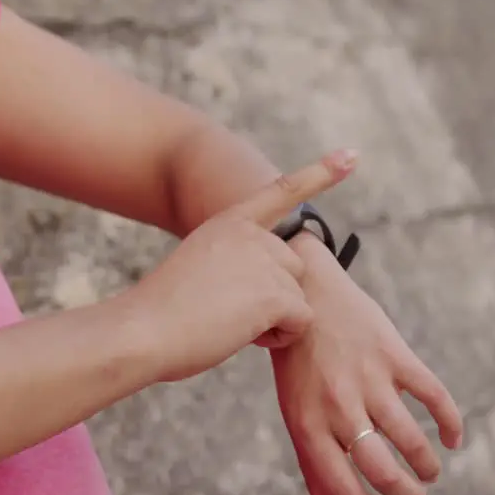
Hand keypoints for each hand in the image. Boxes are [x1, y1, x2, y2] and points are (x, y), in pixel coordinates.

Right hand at [123, 151, 355, 382]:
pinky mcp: (277, 293)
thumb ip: (235, 270)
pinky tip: (239, 334)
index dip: (320, 173)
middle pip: (294, 268)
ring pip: (298, 297)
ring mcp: (266, 261)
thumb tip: (271, 294)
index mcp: (228, 224)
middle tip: (227, 311)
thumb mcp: (198, 274)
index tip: (351, 157)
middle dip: (274, 297)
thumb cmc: (160, 314)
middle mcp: (251, 235)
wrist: (142, 330)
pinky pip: (301, 321)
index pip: (281, 192)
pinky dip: (278, 337)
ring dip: (273, 320)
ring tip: (226, 323)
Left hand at [273, 242, 463, 494]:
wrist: (304, 295)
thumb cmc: (299, 367)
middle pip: (380, 469)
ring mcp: (368, 378)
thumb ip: (315, 468)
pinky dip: (450, 422)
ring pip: (410, 438)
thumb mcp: (297, 414)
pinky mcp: (394, 354)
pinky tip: (452, 439)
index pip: (342, 485)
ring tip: (428, 474)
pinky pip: (433, 395)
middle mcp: (338, 405)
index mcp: (308, 424)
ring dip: (426, 466)